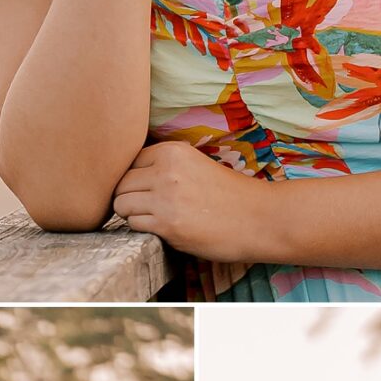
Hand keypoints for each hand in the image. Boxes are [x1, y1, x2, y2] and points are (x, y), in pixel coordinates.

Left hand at [112, 141, 275, 259]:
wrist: (260, 219)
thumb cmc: (230, 196)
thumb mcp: (196, 166)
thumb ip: (166, 167)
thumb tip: (130, 176)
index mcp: (173, 151)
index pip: (130, 161)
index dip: (135, 179)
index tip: (147, 190)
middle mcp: (166, 170)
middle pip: (120, 183)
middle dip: (128, 197)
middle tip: (147, 208)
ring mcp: (165, 197)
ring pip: (121, 204)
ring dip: (132, 214)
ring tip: (154, 219)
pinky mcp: (167, 224)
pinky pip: (133, 224)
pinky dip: (143, 229)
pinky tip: (163, 229)